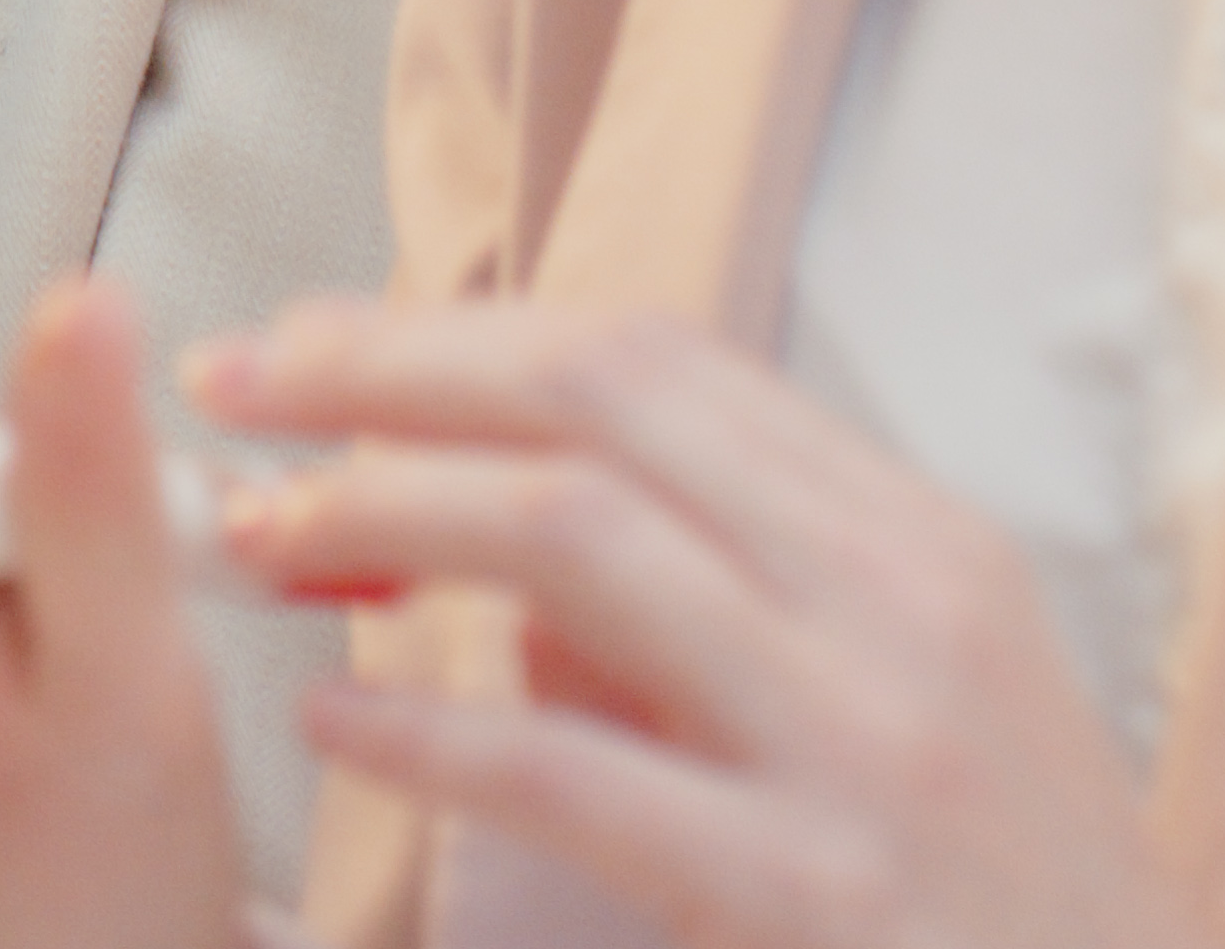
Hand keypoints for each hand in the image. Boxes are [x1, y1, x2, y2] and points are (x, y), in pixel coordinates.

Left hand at [197, 299, 1168, 948]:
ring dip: (379, 514)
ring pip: (573, 539)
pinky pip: (573, 773)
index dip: (454, 333)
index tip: (309, 349)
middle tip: (230, 390)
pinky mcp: (818, 894)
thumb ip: (709, 621)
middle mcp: (901, 606)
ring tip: (255, 541)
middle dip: (382, 374)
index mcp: (916, 542)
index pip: (657, 358)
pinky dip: (424, 729)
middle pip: (596, 399)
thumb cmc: (993, 917)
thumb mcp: (892, 718)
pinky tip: (331, 722)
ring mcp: (867, 745)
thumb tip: (493, 557)